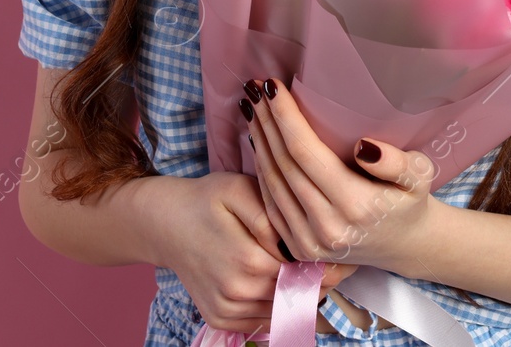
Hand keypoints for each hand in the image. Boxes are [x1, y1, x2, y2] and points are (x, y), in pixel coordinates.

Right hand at [160, 171, 356, 332]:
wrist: (164, 223)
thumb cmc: (206, 200)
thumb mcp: (239, 189)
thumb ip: (272, 215)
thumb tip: (296, 242)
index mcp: (249, 261)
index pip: (308, 274)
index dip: (330, 263)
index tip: (346, 253)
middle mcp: (238, 293)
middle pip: (300, 296)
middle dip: (320, 280)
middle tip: (335, 261)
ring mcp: (227, 310)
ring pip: (284, 311)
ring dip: (300, 295)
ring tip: (308, 269)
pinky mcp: (220, 318)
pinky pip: (264, 321)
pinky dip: (278, 306)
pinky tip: (281, 282)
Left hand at [244, 77, 437, 271]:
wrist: (405, 246)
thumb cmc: (410, 200)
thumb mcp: (420, 175)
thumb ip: (397, 162)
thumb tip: (362, 147)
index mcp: (357, 206)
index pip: (306, 153)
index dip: (285, 117)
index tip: (271, 87)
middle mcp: (328, 228)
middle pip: (284, 165)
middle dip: (266, 123)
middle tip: (254, 89)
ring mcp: (310, 243)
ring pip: (272, 183)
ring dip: (258, 143)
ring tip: (252, 110)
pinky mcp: (298, 250)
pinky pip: (271, 204)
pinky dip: (261, 171)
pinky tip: (258, 144)